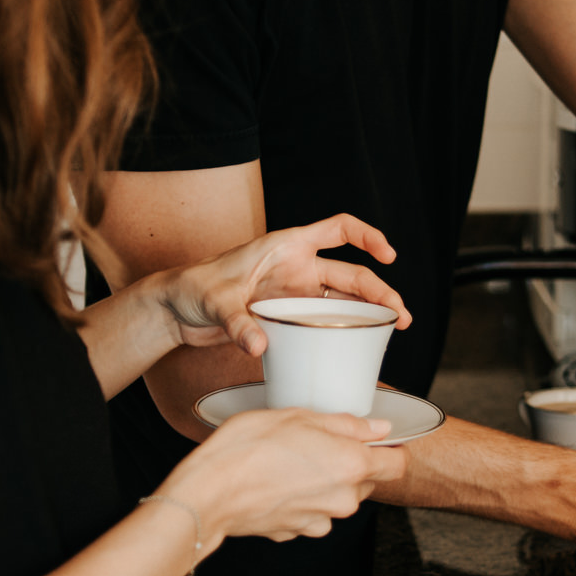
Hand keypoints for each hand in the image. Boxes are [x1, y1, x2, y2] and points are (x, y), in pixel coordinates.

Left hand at [155, 214, 412, 355]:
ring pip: (342, 300)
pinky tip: (356, 346)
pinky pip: (322, 322)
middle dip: (380, 292)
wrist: (174, 311)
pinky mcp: (287, 317)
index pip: (338, 229)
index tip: (388, 254)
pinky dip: (342, 331)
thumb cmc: (192, 289)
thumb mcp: (215, 301)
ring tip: (392, 330)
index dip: (367, 236)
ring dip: (368, 313)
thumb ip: (238, 322)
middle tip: (400, 316)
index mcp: (286, 246)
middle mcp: (296, 268)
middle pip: (350, 275)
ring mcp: (294, 293)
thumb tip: (258, 345)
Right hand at [159, 407, 409, 545]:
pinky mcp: (295, 532)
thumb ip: (346, 424)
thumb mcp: (298, 417)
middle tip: (315, 442)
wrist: (209, 492)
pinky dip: (299, 499)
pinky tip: (275, 482)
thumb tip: (378, 429)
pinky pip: (309, 512)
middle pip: (365, 481)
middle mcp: (342, 500)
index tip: (375, 441)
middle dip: (349, 463)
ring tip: (289, 461)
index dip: (389, 450)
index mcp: (351, 466)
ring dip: (322, 482)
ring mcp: (319, 521)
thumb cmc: (247, 448)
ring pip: (336, 498)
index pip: (397, 465)